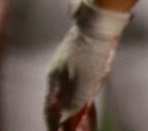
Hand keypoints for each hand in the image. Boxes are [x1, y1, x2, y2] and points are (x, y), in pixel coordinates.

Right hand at [44, 0, 128, 130]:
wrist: (97, 26)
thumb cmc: (88, 55)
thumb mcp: (82, 84)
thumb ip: (73, 104)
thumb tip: (65, 120)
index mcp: (53, 80)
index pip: (50, 109)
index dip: (53, 126)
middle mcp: (57, 76)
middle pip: (59, 105)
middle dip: (66, 122)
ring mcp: (68, 70)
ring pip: (70, 98)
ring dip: (76, 114)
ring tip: (84, 127)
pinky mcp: (80, 66)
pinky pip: (79, 91)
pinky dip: (83, 103)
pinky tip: (89, 109)